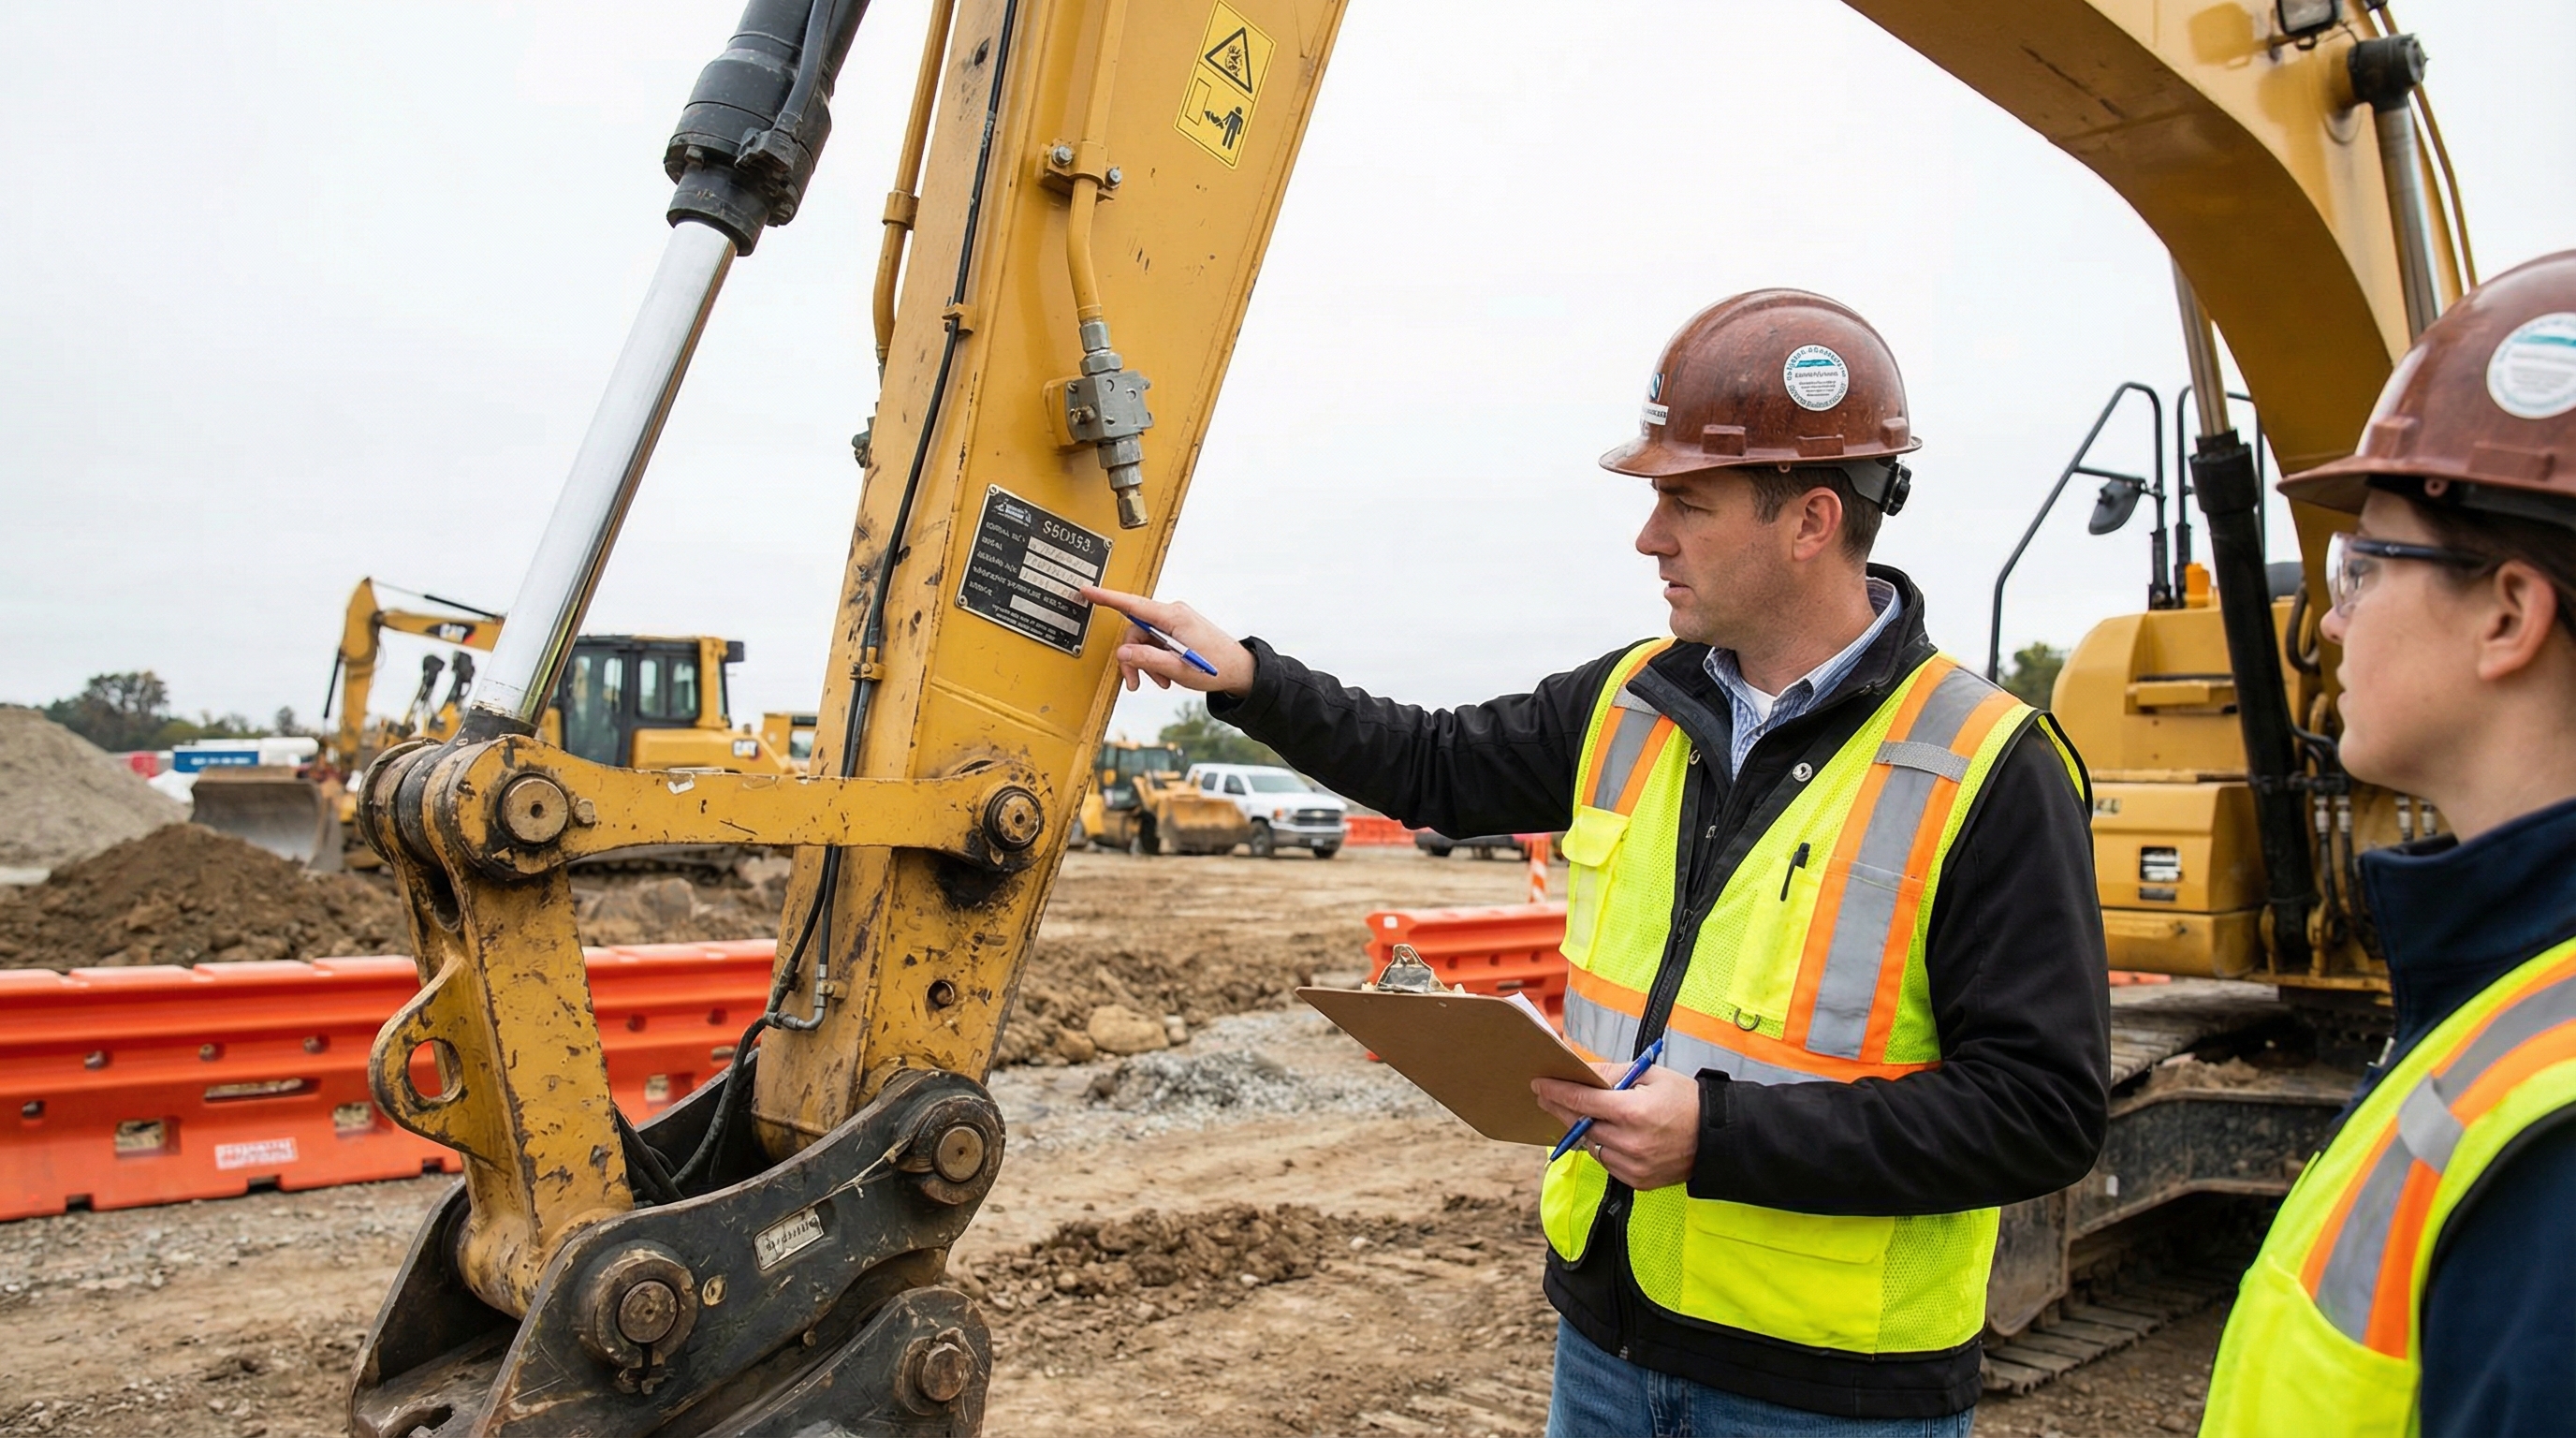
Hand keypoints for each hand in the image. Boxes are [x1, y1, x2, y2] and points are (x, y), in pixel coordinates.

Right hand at [1080, 586, 1256, 696]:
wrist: (1240, 670)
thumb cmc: (1215, 667)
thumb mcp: (1177, 668)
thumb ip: (1147, 659)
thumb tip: (1123, 653)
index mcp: (1173, 617)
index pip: (1133, 604)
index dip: (1107, 598)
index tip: (1088, 591)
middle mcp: (1173, 614)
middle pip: (1136, 631)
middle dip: (1133, 658)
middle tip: (1136, 683)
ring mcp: (1176, 621)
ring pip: (1145, 640)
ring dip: (1147, 663)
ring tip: (1160, 681)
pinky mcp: (1178, 630)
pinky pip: (1156, 642)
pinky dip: (1156, 660)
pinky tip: (1166, 676)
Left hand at [1532, 1063, 1699, 1190]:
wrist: (1718, 1138)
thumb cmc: (1687, 1102)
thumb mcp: (1651, 1076)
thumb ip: (1613, 1073)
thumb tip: (1583, 1071)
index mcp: (1633, 1112)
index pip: (1583, 1100)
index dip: (1557, 1092)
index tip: (1539, 1085)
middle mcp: (1630, 1142)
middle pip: (1581, 1125)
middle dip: (1562, 1109)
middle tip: (1546, 1097)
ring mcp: (1633, 1165)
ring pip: (1591, 1146)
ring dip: (1582, 1130)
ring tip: (1577, 1114)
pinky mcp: (1637, 1181)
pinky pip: (1607, 1163)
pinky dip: (1602, 1148)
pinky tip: (1604, 1134)